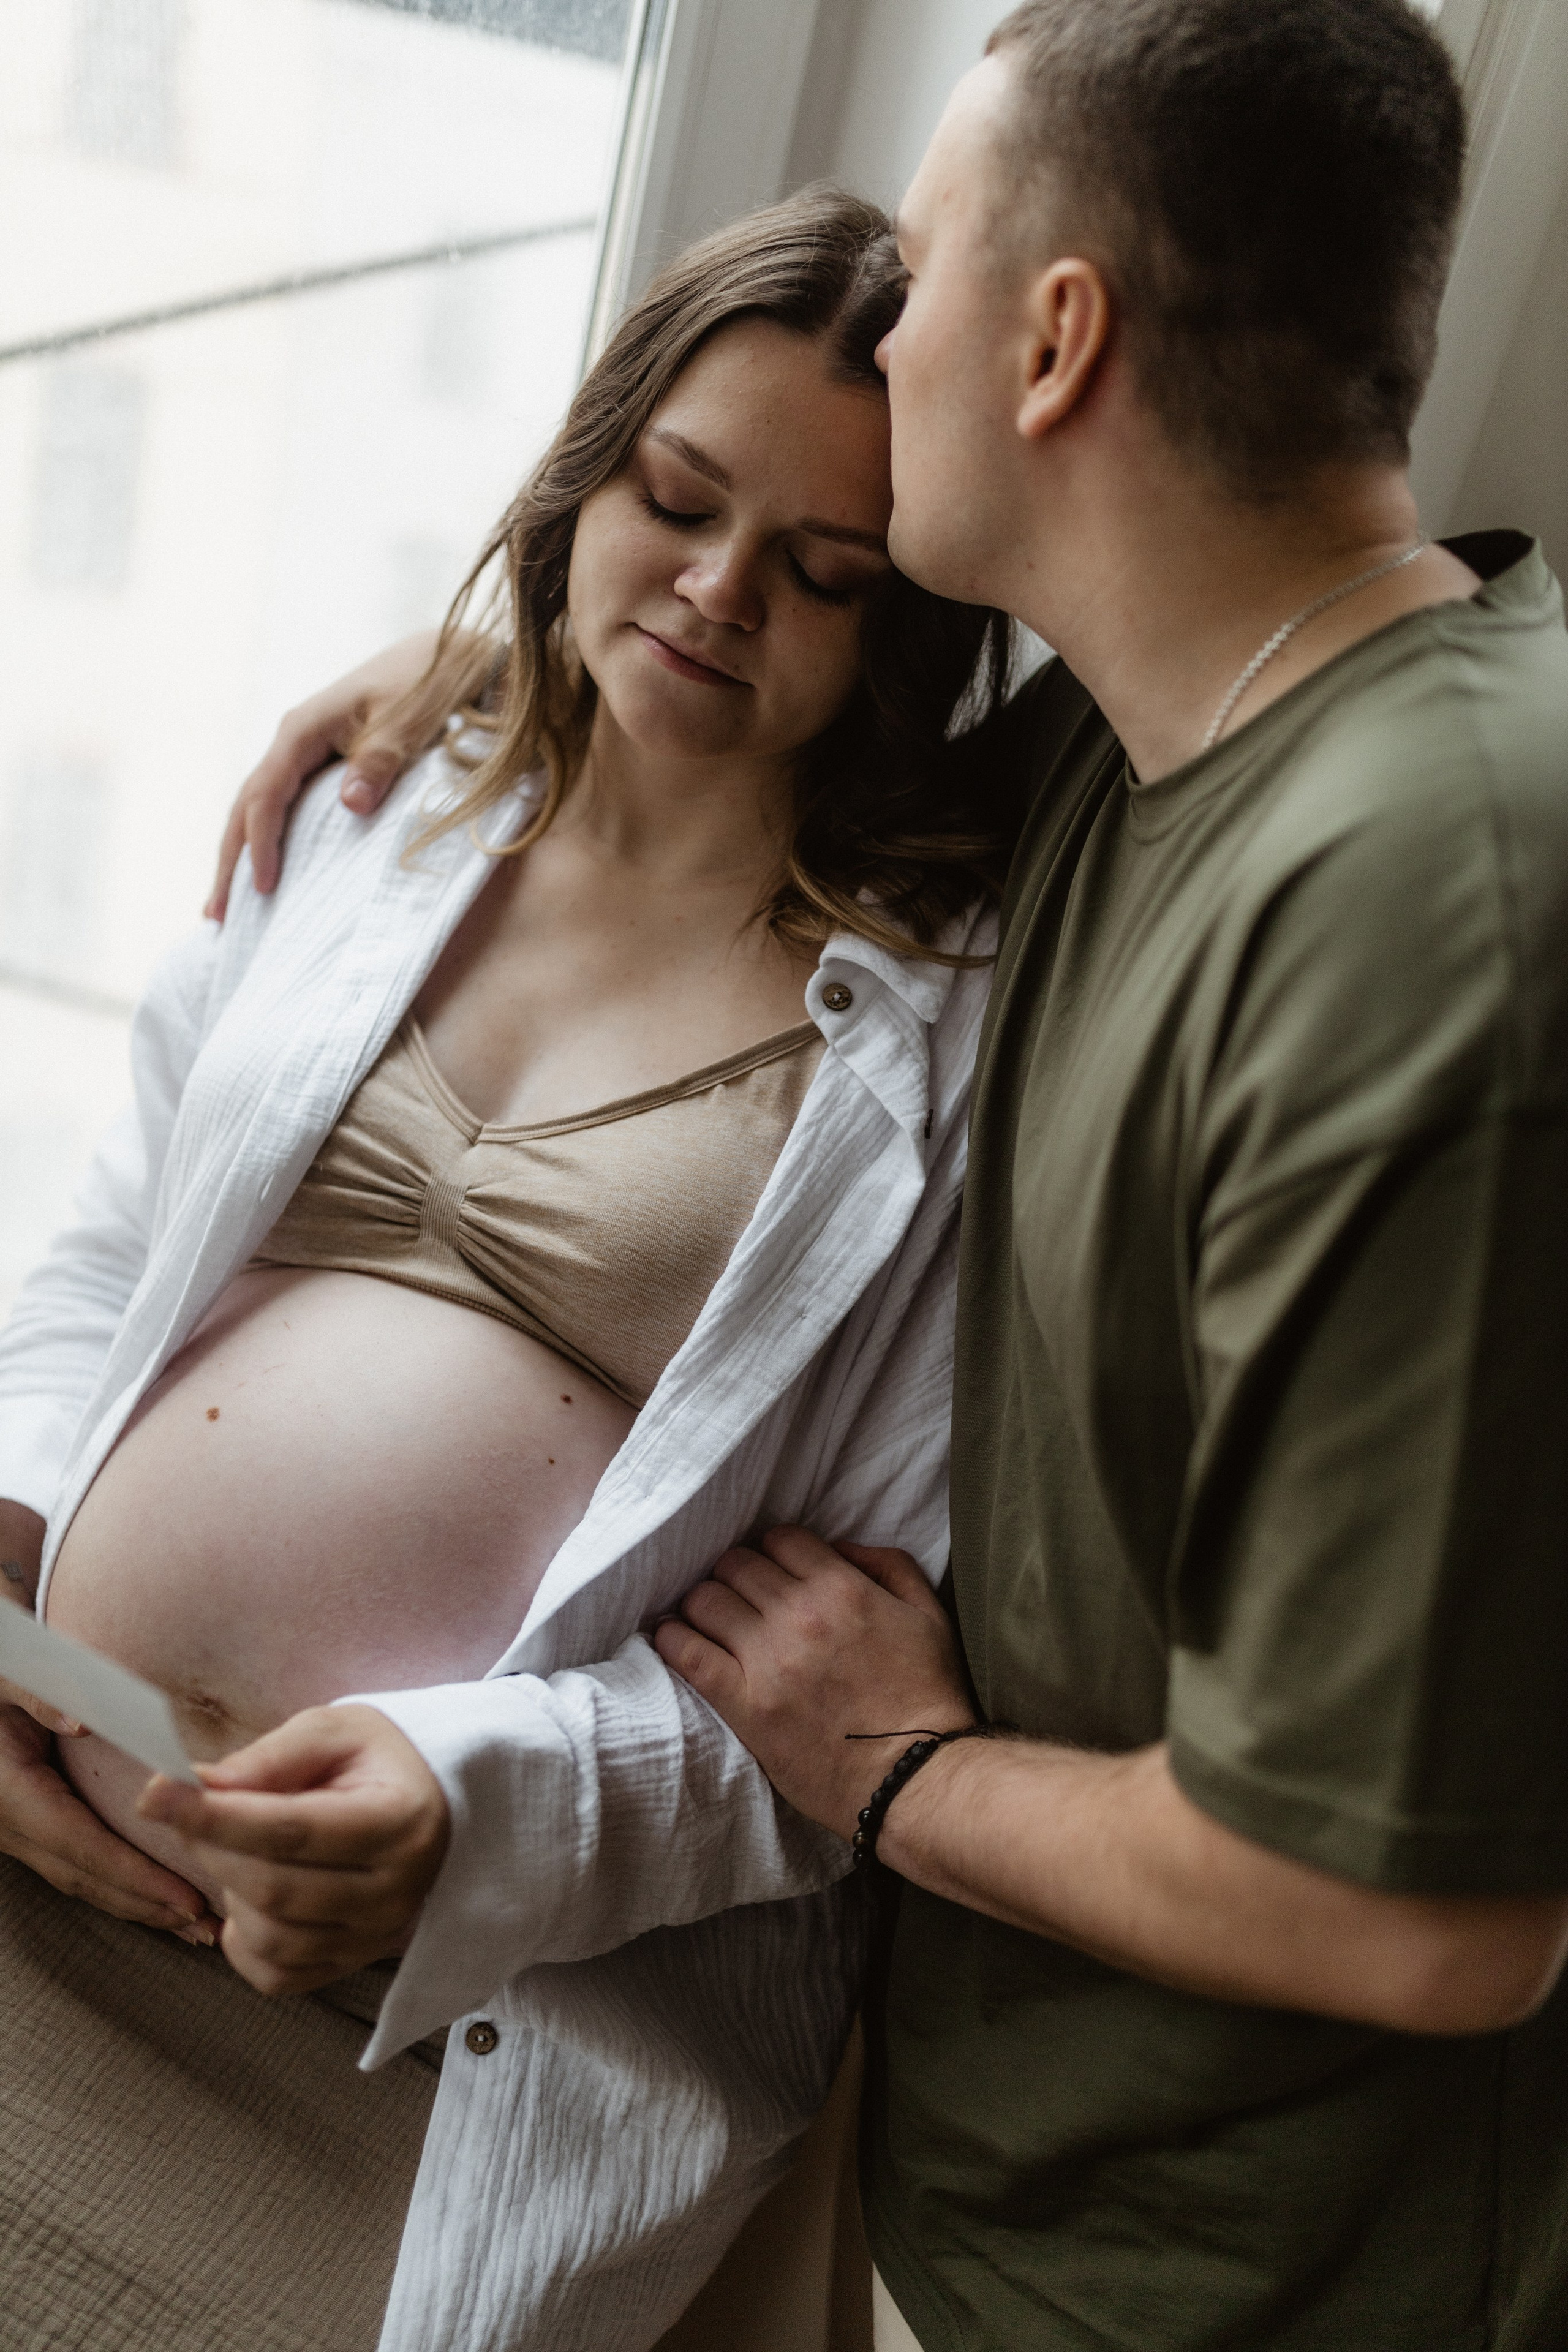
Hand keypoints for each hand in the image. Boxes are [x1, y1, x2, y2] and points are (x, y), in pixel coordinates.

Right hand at [0, 1699, 218, 1939]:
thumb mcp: (10, 1673)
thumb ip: (39, 1693)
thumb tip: (82, 1721)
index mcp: (12, 1793)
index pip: (82, 1845)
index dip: (135, 1877)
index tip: (186, 1898)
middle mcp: (12, 1824)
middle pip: (85, 1877)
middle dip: (147, 1905)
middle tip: (208, 1927)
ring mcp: (17, 1833)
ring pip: (80, 1881)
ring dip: (137, 1906)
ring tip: (195, 1926)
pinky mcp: (29, 1830)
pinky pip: (76, 1867)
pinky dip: (118, 1888)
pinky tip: (156, 1901)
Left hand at [138, 1704, 449, 1994]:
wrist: (428, 1800)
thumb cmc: (376, 1759)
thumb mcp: (332, 1732)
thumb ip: (268, 1757)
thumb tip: (199, 1786)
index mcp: (399, 1821)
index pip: (291, 1829)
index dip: (215, 1815)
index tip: (157, 1792)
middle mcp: (396, 1891)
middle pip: (274, 1887)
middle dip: (210, 1845)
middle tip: (186, 1807)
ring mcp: (377, 1936)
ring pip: (271, 1938)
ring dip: (226, 1891)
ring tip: (232, 1846)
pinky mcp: (353, 1963)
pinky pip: (277, 1975)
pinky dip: (242, 1942)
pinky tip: (245, 1898)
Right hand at [204, 630, 442, 918]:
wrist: (451, 654)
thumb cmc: (431, 681)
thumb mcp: (410, 720)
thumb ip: (381, 760)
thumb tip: (351, 806)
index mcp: (304, 729)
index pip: (266, 793)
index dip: (261, 843)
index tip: (263, 888)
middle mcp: (295, 740)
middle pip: (247, 805)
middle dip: (230, 860)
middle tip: (215, 916)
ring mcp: (307, 751)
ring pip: (261, 808)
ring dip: (243, 854)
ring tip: (225, 908)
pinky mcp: (324, 762)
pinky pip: (286, 806)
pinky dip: (270, 840)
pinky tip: (269, 870)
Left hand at [653, 1527, 974, 1842]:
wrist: (916, 1777)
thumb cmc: (928, 1696)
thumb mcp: (928, 1613)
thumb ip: (887, 1563)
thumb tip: (838, 1545)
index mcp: (842, 1588)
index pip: (779, 1538)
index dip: (774, 1550)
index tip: (773, 1571)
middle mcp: (800, 1614)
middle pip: (736, 1563)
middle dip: (737, 1574)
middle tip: (742, 1597)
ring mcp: (767, 1660)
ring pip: (705, 1600)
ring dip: (705, 1603)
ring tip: (711, 1621)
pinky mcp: (744, 1705)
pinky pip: (686, 1653)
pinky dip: (672, 1639)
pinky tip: (673, 1638)